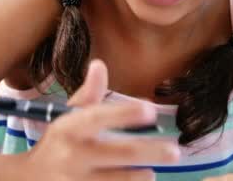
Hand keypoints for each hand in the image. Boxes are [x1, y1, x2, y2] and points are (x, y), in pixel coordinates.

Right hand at [21, 59, 180, 180]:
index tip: (151, 109)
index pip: (99, 117)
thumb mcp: (67, 118)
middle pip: (120, 153)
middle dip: (151, 152)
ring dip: (141, 176)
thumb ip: (88, 94)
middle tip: (175, 152)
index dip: (125, 113)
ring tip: (150, 172)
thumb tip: (100, 64)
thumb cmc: (57, 144)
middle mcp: (73, 155)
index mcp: (70, 128)